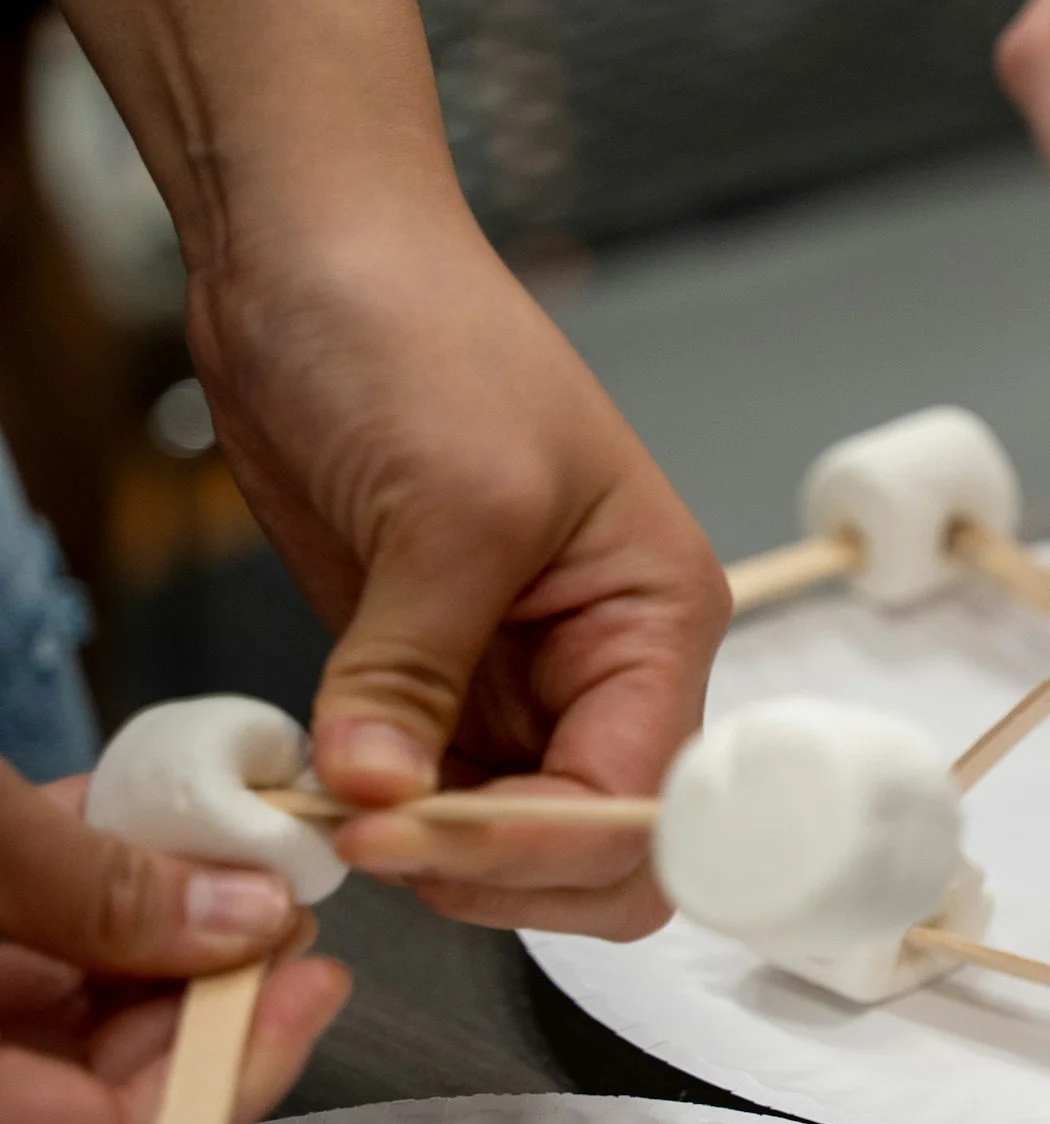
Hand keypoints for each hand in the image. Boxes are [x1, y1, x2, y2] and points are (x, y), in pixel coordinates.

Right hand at [0, 771, 348, 1123]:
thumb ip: (99, 892)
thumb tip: (246, 922)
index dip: (235, 1077)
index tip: (313, 986)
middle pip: (101, 1090)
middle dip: (212, 993)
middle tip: (285, 905)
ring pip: (68, 1023)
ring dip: (161, 939)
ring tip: (232, 859)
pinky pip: (22, 964)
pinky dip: (87, 905)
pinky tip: (141, 831)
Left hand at [187, 201, 730, 938]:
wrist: (315, 256)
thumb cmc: (423, 335)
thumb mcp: (446, 505)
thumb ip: (414, 669)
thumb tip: (379, 797)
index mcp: (660, 617)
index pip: (642, 796)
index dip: (542, 840)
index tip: (416, 835)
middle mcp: (608, 662)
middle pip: (599, 844)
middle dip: (501, 868)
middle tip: (381, 843)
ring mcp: (519, 675)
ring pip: (509, 834)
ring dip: (433, 850)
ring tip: (338, 814)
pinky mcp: (432, 673)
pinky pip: (431, 789)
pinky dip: (385, 811)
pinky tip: (328, 789)